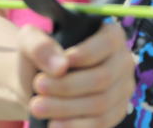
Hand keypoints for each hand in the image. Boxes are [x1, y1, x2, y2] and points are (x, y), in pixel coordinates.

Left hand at [19, 23, 133, 127]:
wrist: (37, 85)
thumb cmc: (38, 57)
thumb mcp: (30, 41)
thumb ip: (39, 45)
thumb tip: (60, 66)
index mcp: (110, 34)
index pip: (107, 43)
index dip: (84, 54)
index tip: (57, 66)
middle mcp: (123, 61)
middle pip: (103, 78)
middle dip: (67, 85)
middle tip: (38, 86)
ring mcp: (122, 89)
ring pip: (101, 104)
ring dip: (66, 108)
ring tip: (37, 106)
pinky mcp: (116, 113)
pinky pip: (101, 123)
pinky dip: (75, 125)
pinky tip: (53, 124)